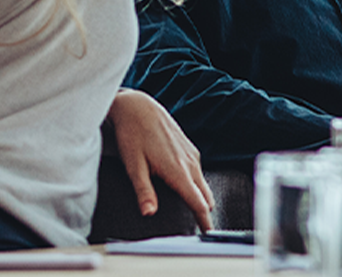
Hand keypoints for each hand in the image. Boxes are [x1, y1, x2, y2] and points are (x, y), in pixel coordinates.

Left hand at [107, 89, 214, 230]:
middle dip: (204, 211)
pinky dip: (196, 184)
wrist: (139, 107)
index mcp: (177, 170)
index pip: (198, 201)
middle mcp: (190, 162)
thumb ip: (144, 191)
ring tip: (193, 210)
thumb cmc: (133, 136)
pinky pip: (198, 172)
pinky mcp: (190, 148)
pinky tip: (185, 187)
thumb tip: (150, 213)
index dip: (204, 220)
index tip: (208, 233)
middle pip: (205, 195)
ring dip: (200, 197)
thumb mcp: (133, 166)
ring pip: (203, 184)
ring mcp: (192, 154)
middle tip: (198, 227)